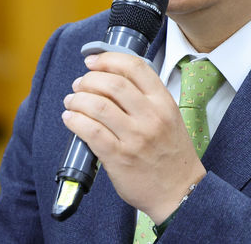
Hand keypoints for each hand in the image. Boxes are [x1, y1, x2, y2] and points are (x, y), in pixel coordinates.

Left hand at [62, 51, 205, 223]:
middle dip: (89, 79)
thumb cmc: (172, 154)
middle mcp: (151, 116)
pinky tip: (70, 119)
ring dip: (78, 99)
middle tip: (80, 83)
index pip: (135, 67)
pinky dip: (75, 121)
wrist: (180, 192)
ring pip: (98, 105)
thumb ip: (146, 98)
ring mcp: (135, 137)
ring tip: (72, 101)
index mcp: (163, 102)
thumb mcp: (169, 117)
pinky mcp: (119, 157)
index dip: (108, 59)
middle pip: (112, 83)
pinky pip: (91, 132)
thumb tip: (110, 80)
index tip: (93, 61)